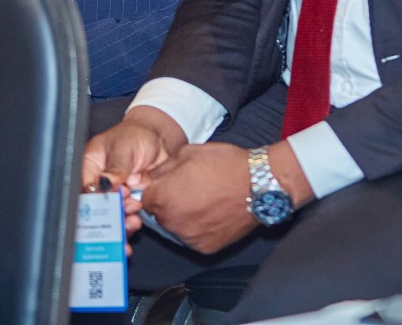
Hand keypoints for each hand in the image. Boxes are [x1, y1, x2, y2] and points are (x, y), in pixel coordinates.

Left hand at [141, 143, 258, 253]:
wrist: (257, 184)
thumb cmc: (224, 165)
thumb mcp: (187, 153)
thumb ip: (163, 168)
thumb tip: (153, 178)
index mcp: (163, 197)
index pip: (145, 200)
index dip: (157, 191)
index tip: (169, 186)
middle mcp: (172, 221)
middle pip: (159, 216)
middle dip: (169, 204)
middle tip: (189, 192)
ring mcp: (189, 237)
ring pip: (176, 229)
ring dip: (183, 218)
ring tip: (203, 202)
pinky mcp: (205, 248)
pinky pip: (193, 239)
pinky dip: (199, 229)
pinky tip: (212, 213)